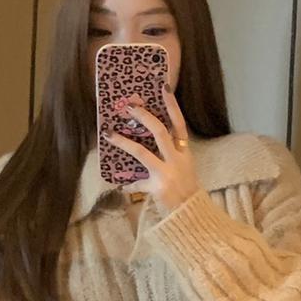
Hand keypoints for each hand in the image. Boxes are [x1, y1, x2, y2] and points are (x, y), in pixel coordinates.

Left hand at [106, 82, 201, 216]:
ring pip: (142, 152)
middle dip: (143, 117)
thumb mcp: (183, 167)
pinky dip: (127, 184)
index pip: (179, 124)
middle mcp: (177, 159)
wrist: (191, 213)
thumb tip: (146, 140)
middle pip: (159, 132)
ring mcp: (167, 173)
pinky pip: (136, 183)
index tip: (164, 88)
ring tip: (109, 133)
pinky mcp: (157, 187)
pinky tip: (119, 185)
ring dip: (123, 142)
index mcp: (184, 152)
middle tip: (129, 106)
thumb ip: (169, 153)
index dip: (172, 106)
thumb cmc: (185, 189)